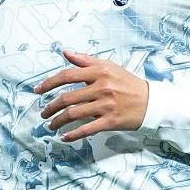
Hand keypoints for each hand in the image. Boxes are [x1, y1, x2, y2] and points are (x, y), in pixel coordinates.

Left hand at [33, 50, 149, 141]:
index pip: (67, 76)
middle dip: (50, 107)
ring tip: (50, 125)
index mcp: (98, 72)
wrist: (151, 101)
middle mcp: (101, 87)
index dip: (49, 83)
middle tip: (43, 113)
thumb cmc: (127, 82)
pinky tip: (63, 137)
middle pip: (67, 98)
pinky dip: (73, 135)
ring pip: (74, 114)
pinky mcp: (111, 121)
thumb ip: (85, 60)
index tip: (37, 90)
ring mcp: (106, 105)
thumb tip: (65, 52)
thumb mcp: (108, 66)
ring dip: (58, 121)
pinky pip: (87, 129)